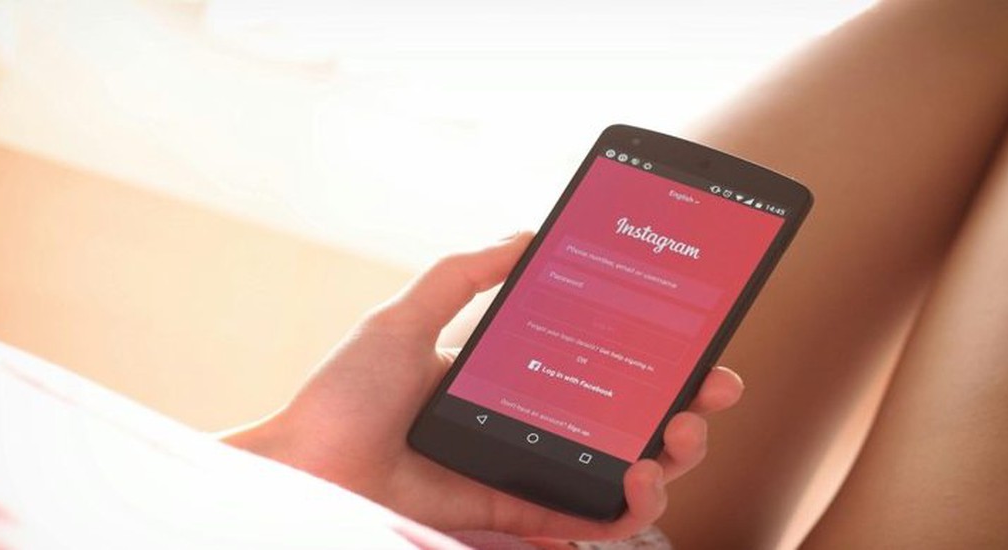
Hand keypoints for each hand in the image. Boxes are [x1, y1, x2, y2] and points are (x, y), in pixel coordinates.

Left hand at [224, 232, 744, 540]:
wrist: (304, 464)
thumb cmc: (344, 392)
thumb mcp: (406, 316)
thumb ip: (464, 273)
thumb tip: (526, 233)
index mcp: (518, 380)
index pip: (608, 373)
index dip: (663, 368)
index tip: (703, 356)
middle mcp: (532, 429)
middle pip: (630, 429)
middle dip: (683, 419)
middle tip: (702, 402)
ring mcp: (525, 475)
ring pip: (621, 484)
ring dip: (665, 469)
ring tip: (667, 447)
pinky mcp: (510, 518)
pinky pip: (580, 525)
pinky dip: (616, 518)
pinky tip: (632, 491)